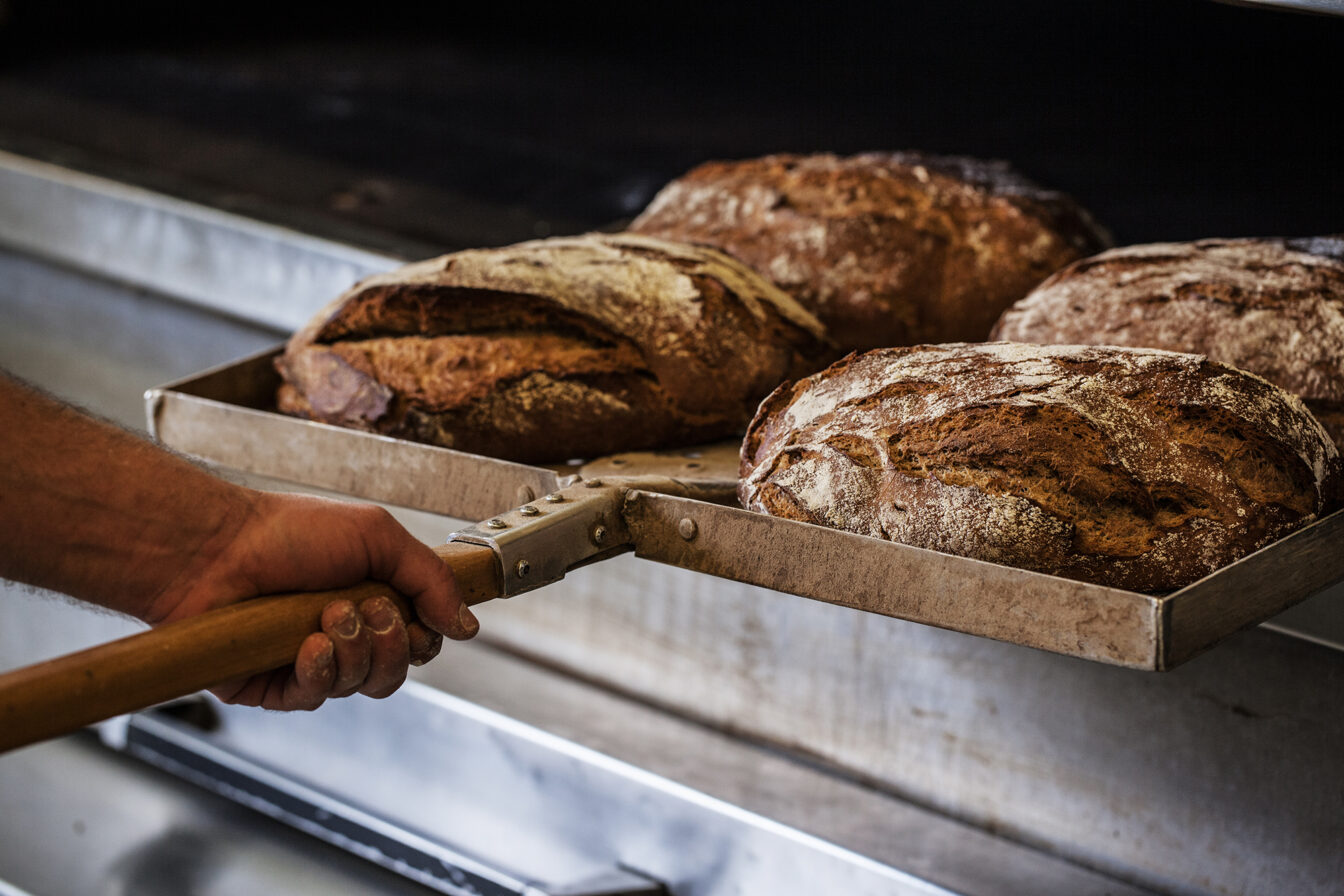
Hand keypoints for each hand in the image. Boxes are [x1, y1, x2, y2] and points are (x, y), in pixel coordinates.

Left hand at [146, 490, 478, 710]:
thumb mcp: (379, 537)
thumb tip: (467, 626)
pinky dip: (320, 672)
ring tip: (326, 616)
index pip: (419, 642)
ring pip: (360, 686)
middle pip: (396, 673)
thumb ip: (431, 580)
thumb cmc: (290, 533)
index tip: (406, 610)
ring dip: (354, 651)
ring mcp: (307, 664)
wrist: (217, 548)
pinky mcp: (270, 687)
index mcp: (370, 601)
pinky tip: (308, 646)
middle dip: (390, 643)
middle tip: (364, 608)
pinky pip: (315, 699)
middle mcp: (343, 637)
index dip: (420, 635)